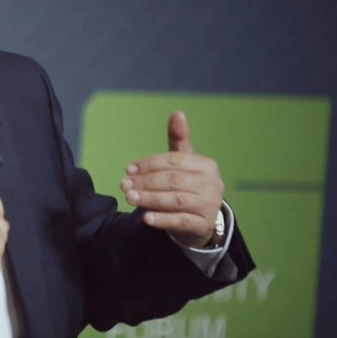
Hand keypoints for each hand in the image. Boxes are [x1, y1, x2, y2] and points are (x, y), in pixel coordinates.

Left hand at [120, 110, 224, 248]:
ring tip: (130, 197)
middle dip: (146, 182)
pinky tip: (146, 217)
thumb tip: (177, 112)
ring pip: (176, 200)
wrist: (202, 219)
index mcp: (206, 165)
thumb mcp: (184, 162)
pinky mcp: (202, 225)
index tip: (128, 169)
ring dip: (150, 199)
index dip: (149, 164)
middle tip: (124, 185)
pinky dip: (162, 219)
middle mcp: (212, 184)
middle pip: (173, 180)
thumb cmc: (189, 185)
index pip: (174, 161)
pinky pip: (180, 221)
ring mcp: (209, 206)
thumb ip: (179, 139)